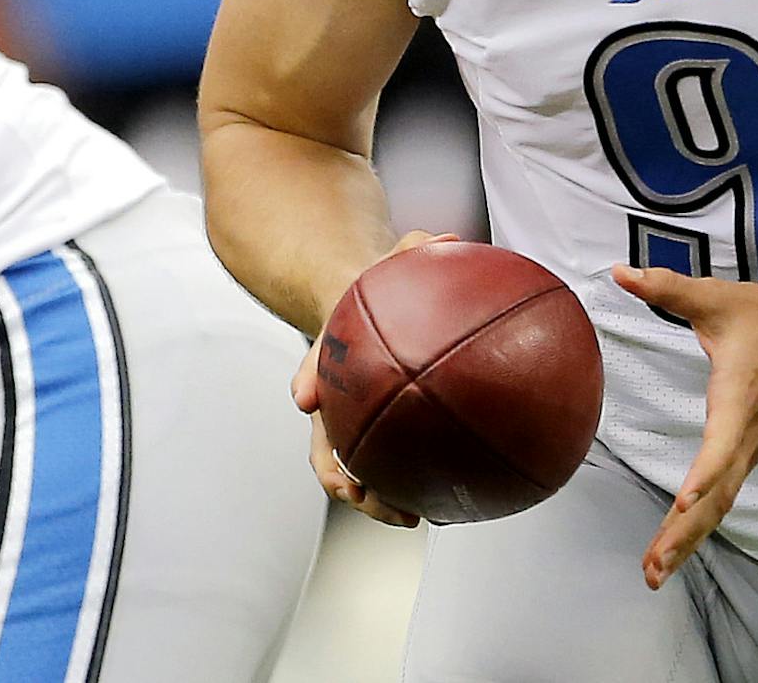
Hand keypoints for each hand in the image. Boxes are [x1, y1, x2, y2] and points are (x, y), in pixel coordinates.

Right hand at [291, 229, 455, 528]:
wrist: (361, 305)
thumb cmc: (381, 285)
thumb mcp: (394, 258)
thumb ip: (416, 248)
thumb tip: (446, 240)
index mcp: (331, 355)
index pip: (313, 367)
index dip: (308, 379)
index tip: (305, 399)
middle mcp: (332, 398)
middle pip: (323, 443)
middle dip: (338, 474)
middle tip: (360, 495)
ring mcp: (350, 421)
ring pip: (353, 469)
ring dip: (375, 498)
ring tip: (413, 517)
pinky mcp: (375, 433)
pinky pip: (390, 465)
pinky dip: (412, 484)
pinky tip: (452, 498)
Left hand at [611, 265, 757, 588]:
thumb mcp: (717, 298)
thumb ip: (667, 287)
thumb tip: (621, 272)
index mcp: (738, 396)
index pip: (723, 442)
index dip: (705, 473)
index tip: (686, 501)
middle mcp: (748, 431)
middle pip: (719, 493)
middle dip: (686, 532)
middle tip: (654, 567)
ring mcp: (754, 445)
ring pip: (723, 501)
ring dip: (690, 537)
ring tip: (656, 572)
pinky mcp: (752, 450)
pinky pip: (727, 494)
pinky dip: (703, 524)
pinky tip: (679, 544)